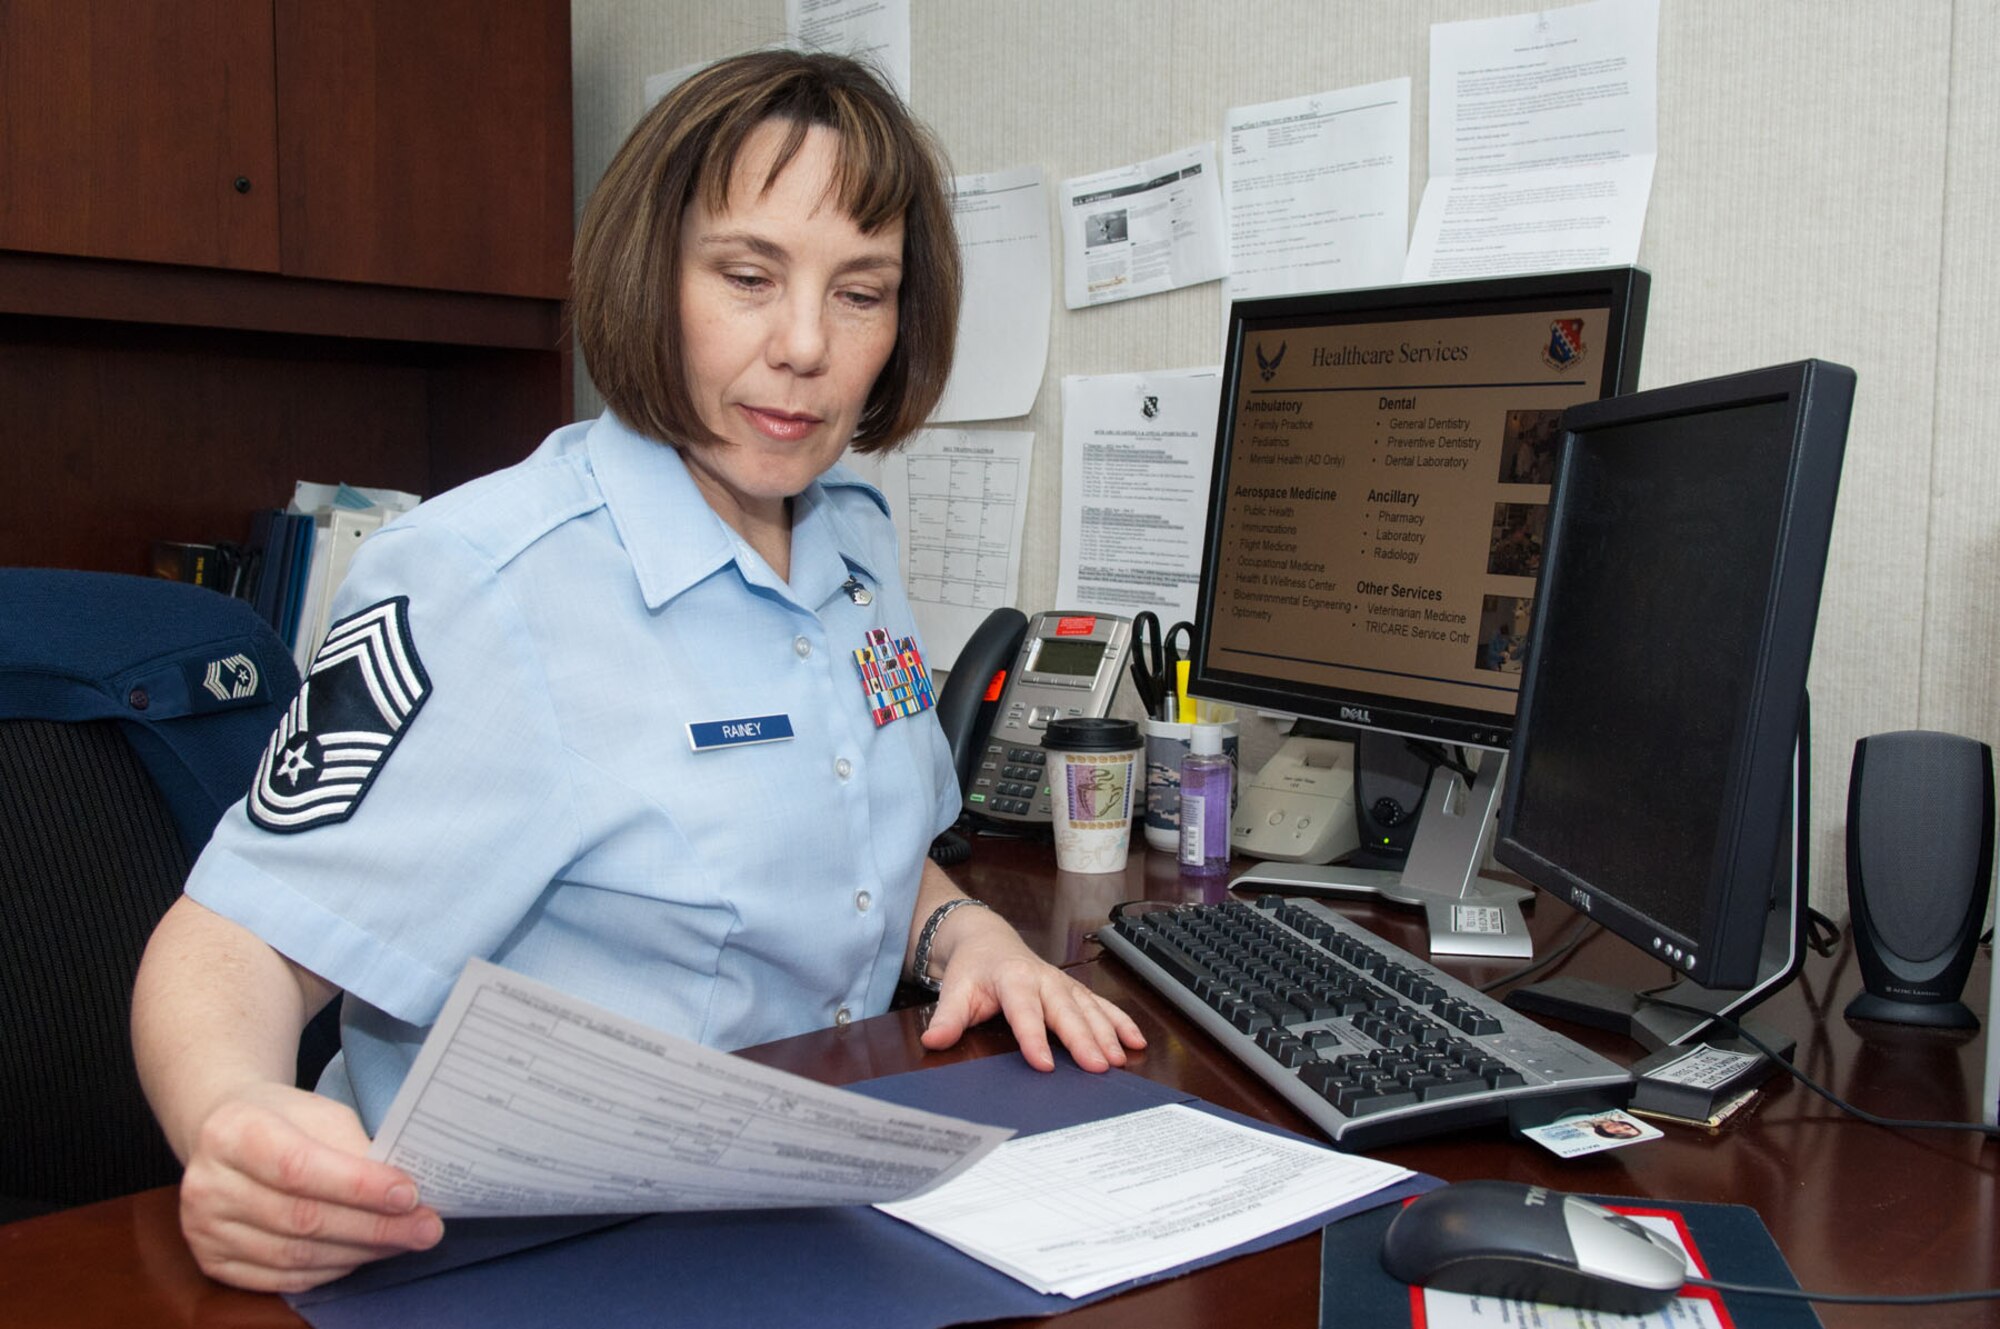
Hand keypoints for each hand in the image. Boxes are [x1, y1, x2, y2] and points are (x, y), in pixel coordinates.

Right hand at [176, 1081, 442, 1292]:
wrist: (225, 1134)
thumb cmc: (283, 1120)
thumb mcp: (319, 1113)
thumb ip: (354, 1149)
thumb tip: (406, 1195)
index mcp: (232, 1132)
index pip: (299, 1167)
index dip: (358, 1186)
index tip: (410, 1195)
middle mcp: (208, 1184)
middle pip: (301, 1219)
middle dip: (374, 1227)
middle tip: (426, 1228)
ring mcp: (203, 1229)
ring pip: (294, 1256)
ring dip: (359, 1253)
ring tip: (403, 1241)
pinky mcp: (212, 1261)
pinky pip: (281, 1280)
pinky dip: (330, 1271)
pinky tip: (363, 1256)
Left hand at [919, 909, 1145, 1072]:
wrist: (988, 940)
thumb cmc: (973, 969)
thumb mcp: (955, 991)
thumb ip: (948, 1018)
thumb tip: (934, 1041)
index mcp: (1013, 978)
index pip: (1024, 1011)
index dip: (1033, 1037)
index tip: (1043, 1064)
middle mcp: (1043, 979)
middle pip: (1066, 1011)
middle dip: (1083, 1039)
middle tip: (1098, 1066)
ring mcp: (1063, 984)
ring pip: (1089, 1008)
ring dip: (1107, 1033)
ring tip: (1119, 1059)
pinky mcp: (1074, 991)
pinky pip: (1101, 1005)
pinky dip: (1120, 1021)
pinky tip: (1136, 1040)